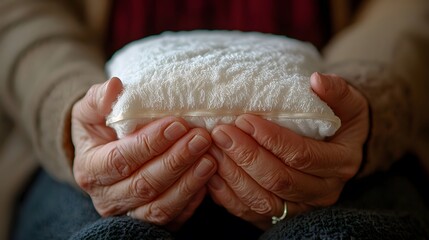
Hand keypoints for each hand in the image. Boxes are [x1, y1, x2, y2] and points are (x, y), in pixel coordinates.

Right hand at [71, 77, 216, 229]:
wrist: (105, 154)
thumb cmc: (101, 128)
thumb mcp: (91, 110)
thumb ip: (100, 99)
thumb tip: (115, 86)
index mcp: (90, 169)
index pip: (120, 160)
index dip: (149, 144)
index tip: (177, 125)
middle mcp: (108, 197)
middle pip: (143, 185)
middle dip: (175, 161)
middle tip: (201, 138)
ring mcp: (129, 213)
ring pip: (160, 207)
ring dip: (188, 183)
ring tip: (210, 159)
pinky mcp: (150, 220)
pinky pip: (173, 217)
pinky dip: (192, 200)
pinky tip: (208, 180)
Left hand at [207, 73, 368, 228]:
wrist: (338, 148)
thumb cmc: (339, 120)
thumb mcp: (347, 102)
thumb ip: (337, 91)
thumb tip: (317, 80)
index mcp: (340, 163)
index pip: (302, 156)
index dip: (271, 139)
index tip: (244, 120)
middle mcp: (323, 191)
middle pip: (279, 181)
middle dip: (246, 157)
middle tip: (222, 133)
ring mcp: (300, 207)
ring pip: (262, 201)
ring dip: (233, 176)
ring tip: (213, 150)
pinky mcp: (280, 214)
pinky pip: (250, 211)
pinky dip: (228, 195)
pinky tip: (212, 173)